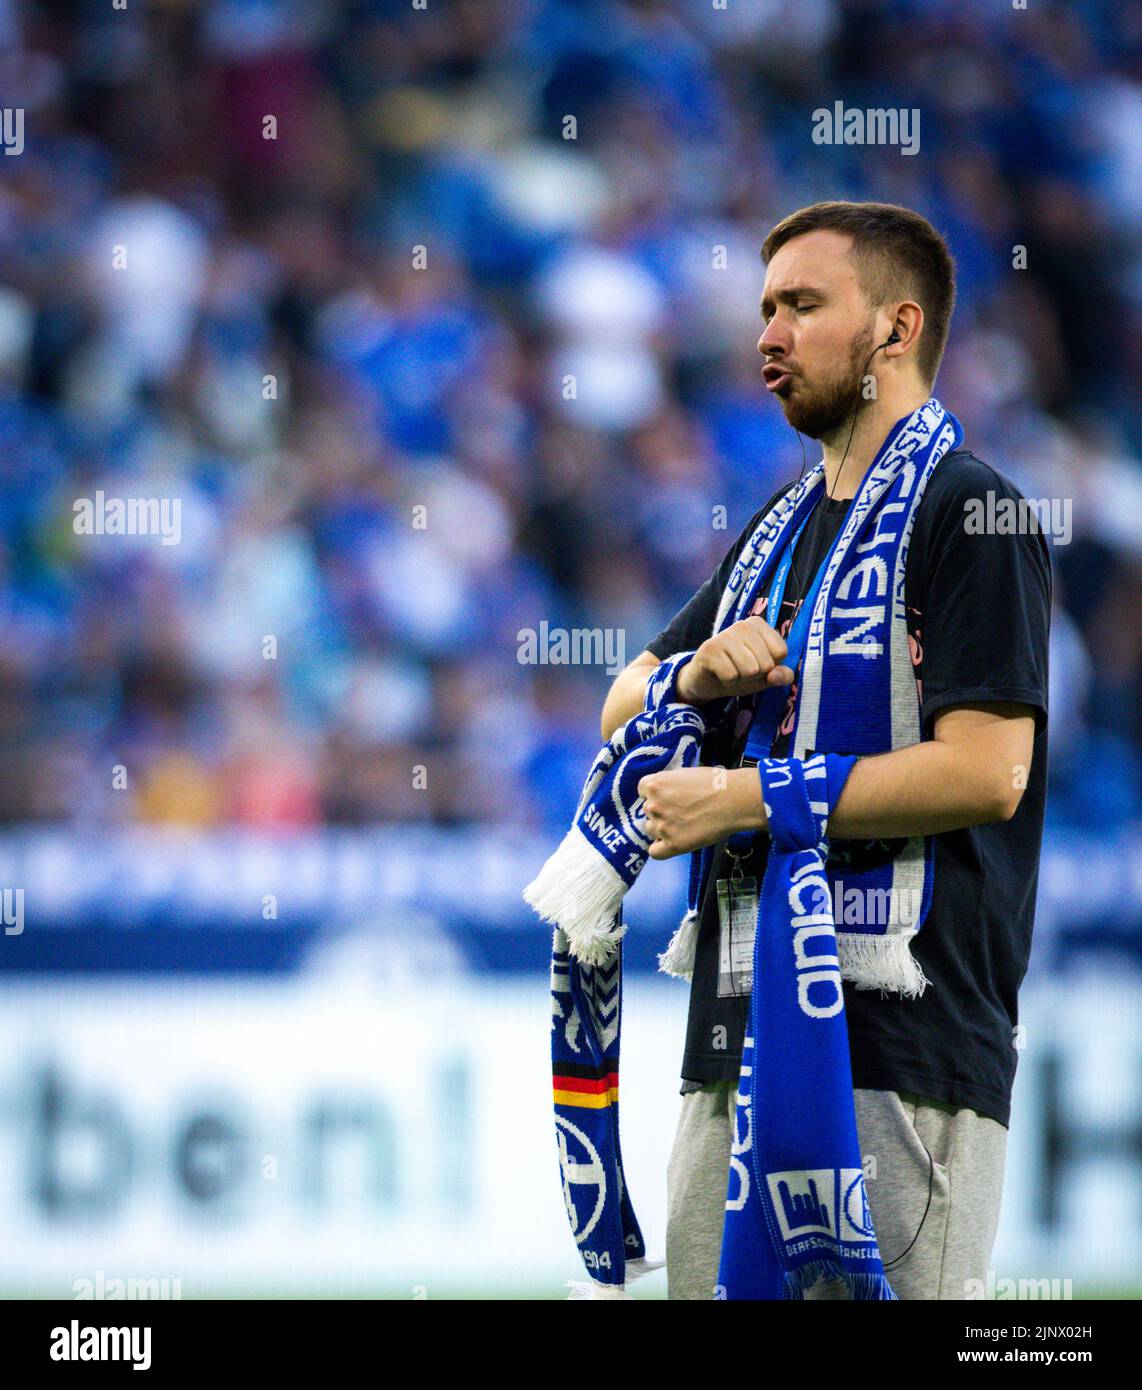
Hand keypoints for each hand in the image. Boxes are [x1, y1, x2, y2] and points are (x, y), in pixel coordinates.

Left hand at [637, 767, 767, 859]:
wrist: (733, 801)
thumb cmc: (716, 783)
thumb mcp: (685, 774)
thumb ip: (669, 783)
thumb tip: (665, 791)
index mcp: (654, 784)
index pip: (642, 790)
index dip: (655, 794)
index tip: (668, 796)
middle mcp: (653, 805)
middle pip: (647, 811)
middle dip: (661, 811)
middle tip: (681, 811)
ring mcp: (662, 826)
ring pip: (651, 830)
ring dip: (662, 829)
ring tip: (683, 825)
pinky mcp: (673, 845)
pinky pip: (655, 852)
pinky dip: (662, 849)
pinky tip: (673, 843)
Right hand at [675, 616, 793, 703]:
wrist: (706, 681)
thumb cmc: (740, 673)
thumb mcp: (765, 676)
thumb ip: (781, 675)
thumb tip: (776, 675)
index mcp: (758, 624)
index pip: (781, 652)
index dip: (770, 666)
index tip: (756, 663)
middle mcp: (742, 624)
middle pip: (766, 663)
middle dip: (755, 675)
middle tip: (740, 669)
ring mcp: (724, 635)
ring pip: (750, 670)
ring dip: (741, 679)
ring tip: (731, 671)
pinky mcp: (709, 649)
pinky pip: (731, 676)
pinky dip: (727, 681)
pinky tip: (719, 673)